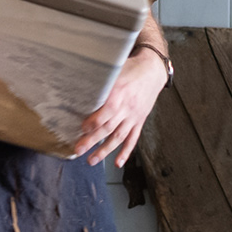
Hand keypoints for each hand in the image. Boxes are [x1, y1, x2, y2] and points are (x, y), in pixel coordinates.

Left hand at [72, 48, 167, 166]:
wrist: (153, 70)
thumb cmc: (131, 68)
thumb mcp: (115, 70)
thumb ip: (100, 80)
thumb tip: (78, 82)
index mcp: (119, 93)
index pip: (105, 113)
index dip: (93, 122)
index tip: (81, 128)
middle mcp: (127, 107)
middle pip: (108, 128)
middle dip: (92, 140)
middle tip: (78, 150)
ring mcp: (134, 116)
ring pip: (119, 137)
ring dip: (105, 151)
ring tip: (92, 161)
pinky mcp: (139, 121)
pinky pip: (133, 139)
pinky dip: (125, 152)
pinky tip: (118, 163)